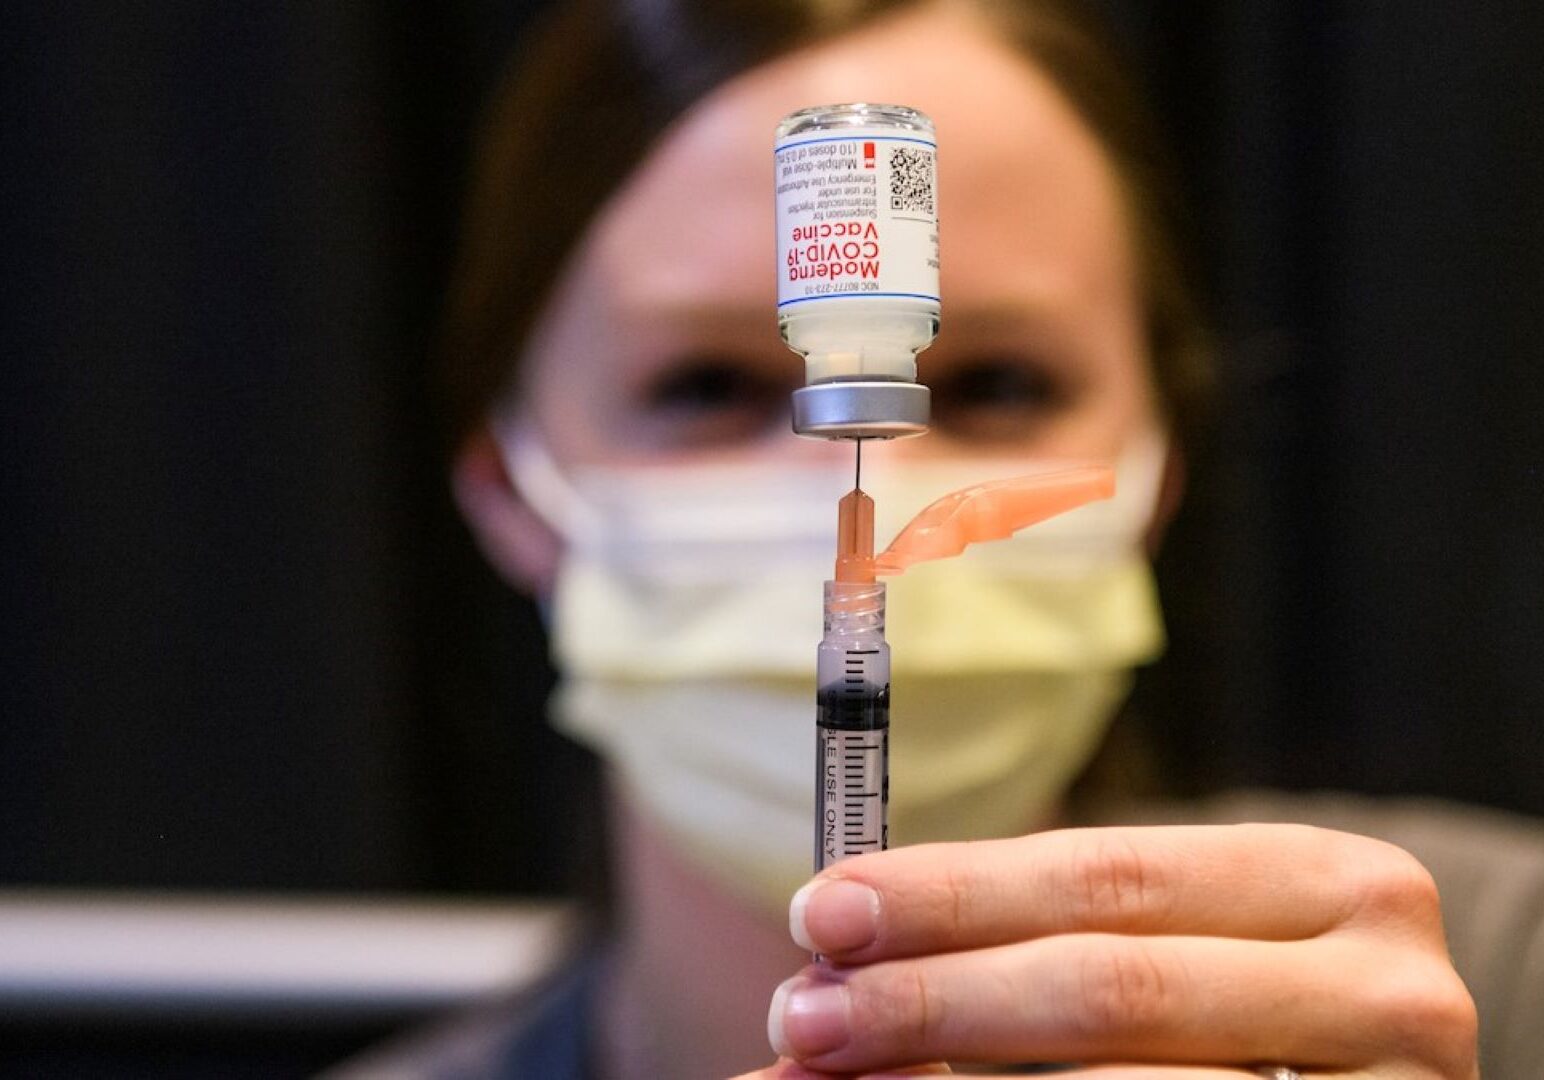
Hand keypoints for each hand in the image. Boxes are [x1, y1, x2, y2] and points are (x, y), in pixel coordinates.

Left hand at [762, 824, 1477, 1077]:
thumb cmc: (1246, 1021)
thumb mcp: (1177, 952)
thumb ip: (1040, 943)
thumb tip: (840, 956)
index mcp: (1327, 882)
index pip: (1104, 874)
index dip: (952, 893)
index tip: (821, 909)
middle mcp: (1383, 987)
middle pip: (1108, 984)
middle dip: (933, 999)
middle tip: (801, 1014)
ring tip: (829, 1076)